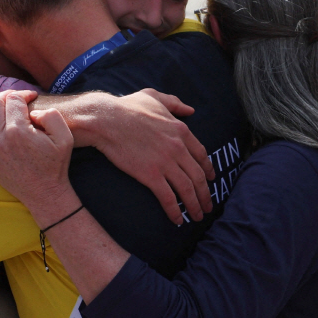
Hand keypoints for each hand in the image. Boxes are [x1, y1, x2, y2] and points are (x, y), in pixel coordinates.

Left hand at [0, 93, 80, 228]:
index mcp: (19, 132)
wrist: (44, 193)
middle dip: (6, 95)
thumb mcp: (65, 137)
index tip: (32, 97)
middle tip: (16, 99)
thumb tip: (31, 111)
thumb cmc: (55, 164)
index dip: (24, 93)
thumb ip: (51, 115)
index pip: (13, 99)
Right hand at [86, 89, 213, 224]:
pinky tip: (177, 221)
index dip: (208, 169)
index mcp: (181, 130)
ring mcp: (165, 162)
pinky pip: (168, 198)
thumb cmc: (127, 107)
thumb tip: (190, 110)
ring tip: (197, 216)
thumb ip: (175, 103)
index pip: (201, 154)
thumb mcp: (154, 97)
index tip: (211, 179)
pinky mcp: (151, 175)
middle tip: (208, 206)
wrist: (106, 120)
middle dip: (205, 194)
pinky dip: (175, 211)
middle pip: (198, 176)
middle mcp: (178, 148)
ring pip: (187, 189)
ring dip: (195, 205)